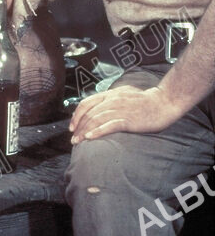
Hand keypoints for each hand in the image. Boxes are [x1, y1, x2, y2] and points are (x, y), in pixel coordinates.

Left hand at [69, 85, 183, 142]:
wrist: (164, 102)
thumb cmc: (145, 100)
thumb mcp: (123, 93)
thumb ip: (110, 99)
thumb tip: (97, 106)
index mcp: (109, 94)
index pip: (85, 104)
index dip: (76, 116)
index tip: (72, 127)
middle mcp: (112, 100)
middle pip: (89, 114)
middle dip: (78, 127)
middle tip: (73, 139)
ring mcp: (119, 109)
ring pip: (96, 120)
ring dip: (84, 131)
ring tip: (78, 141)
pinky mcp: (128, 119)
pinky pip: (109, 125)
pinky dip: (97, 131)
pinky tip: (90, 137)